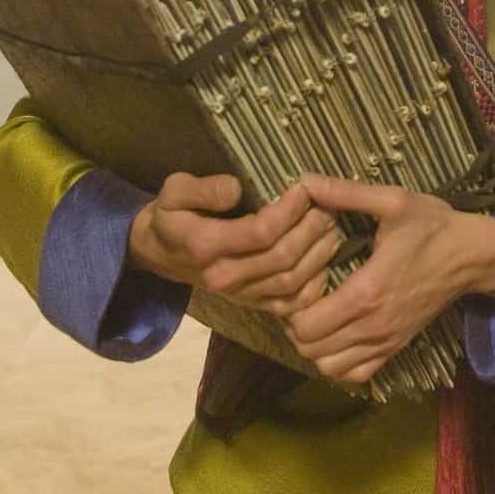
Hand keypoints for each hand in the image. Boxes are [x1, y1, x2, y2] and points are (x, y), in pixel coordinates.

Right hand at [128, 173, 341, 317]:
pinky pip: (292, 304)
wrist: (162, 254)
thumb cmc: (173, 215)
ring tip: (331, 225)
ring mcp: (241, 295)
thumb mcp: (174, 191)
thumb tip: (235, 188)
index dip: (290, 210)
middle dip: (312, 229)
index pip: (261, 232)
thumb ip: (203, 189)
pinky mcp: (253, 305)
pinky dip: (315, 285)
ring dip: (320, 254)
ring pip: (292, 282)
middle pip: (283, 258)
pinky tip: (325, 260)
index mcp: (206, 245)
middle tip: (327, 205)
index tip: (304, 188)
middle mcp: (225, 276)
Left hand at [284, 173, 494, 386]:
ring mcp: (386, 341)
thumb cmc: (432, 226)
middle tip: (300, 298)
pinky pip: (357, 374)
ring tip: (316, 316)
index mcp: (365, 292)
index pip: (306, 326)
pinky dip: (339, 362)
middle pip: (311, 351)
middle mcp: (372, 325)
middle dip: (296, 328)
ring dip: (315, 347)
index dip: (289, 309)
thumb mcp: (393, 201)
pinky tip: (337, 335)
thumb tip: (305, 181)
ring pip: (330, 368)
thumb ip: (347, 193)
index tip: (295, 285)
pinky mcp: (396, 347)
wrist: (472, 255)